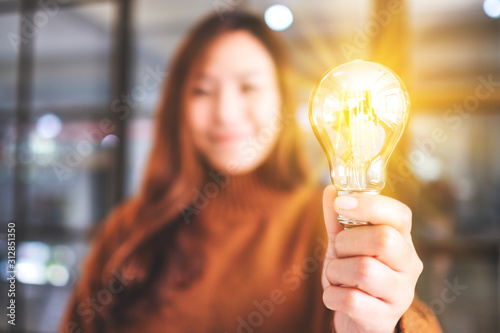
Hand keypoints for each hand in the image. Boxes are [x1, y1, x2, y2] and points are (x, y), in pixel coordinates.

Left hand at [321, 186, 422, 332]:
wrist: (357, 320)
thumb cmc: (353, 276)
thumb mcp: (345, 245)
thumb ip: (338, 219)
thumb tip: (331, 190)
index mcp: (402, 241)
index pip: (400, 214)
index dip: (369, 204)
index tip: (341, 204)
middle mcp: (409, 266)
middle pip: (383, 239)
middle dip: (347, 243)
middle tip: (338, 252)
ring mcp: (401, 294)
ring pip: (364, 270)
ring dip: (336, 271)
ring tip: (337, 277)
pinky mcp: (384, 319)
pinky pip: (351, 300)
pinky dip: (332, 296)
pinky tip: (336, 296)